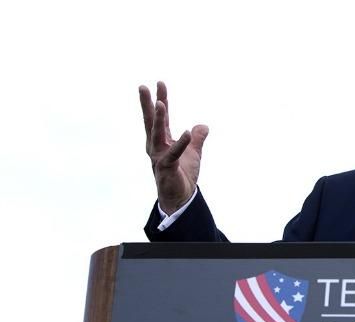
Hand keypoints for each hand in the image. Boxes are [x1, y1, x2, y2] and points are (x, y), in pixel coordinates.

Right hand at [139, 81, 208, 213]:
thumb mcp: (193, 153)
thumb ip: (197, 139)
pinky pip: (174, 153)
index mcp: (162, 141)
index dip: (161, 100)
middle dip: (148, 104)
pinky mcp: (166, 168)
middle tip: (143, 86)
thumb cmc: (183, 175)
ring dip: (158, 119)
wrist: (180, 198)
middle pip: (151, 122)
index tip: (159, 83)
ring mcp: (159, 157)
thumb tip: (202, 126)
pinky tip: (188, 132)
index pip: (161, 117)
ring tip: (160, 103)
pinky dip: (181, 143)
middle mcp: (156, 147)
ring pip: (157, 134)